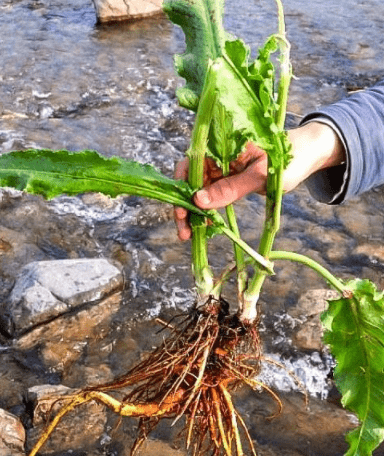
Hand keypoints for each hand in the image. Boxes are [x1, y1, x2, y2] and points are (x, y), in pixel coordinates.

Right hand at [174, 122, 344, 240]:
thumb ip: (229, 188)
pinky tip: (206, 226)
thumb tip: (198, 201)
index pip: (190, 164)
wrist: (306, 155)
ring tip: (191, 234)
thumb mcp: (258, 176)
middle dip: (184, 205)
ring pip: (199, 191)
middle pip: (190, 180)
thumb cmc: (287, 159)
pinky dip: (208, 210)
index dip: (181, 188)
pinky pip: (212, 195)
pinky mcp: (228, 179)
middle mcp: (216, 155)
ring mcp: (221, 168)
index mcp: (221, 144)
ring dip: (194, 212)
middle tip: (184, 232)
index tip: (182, 211)